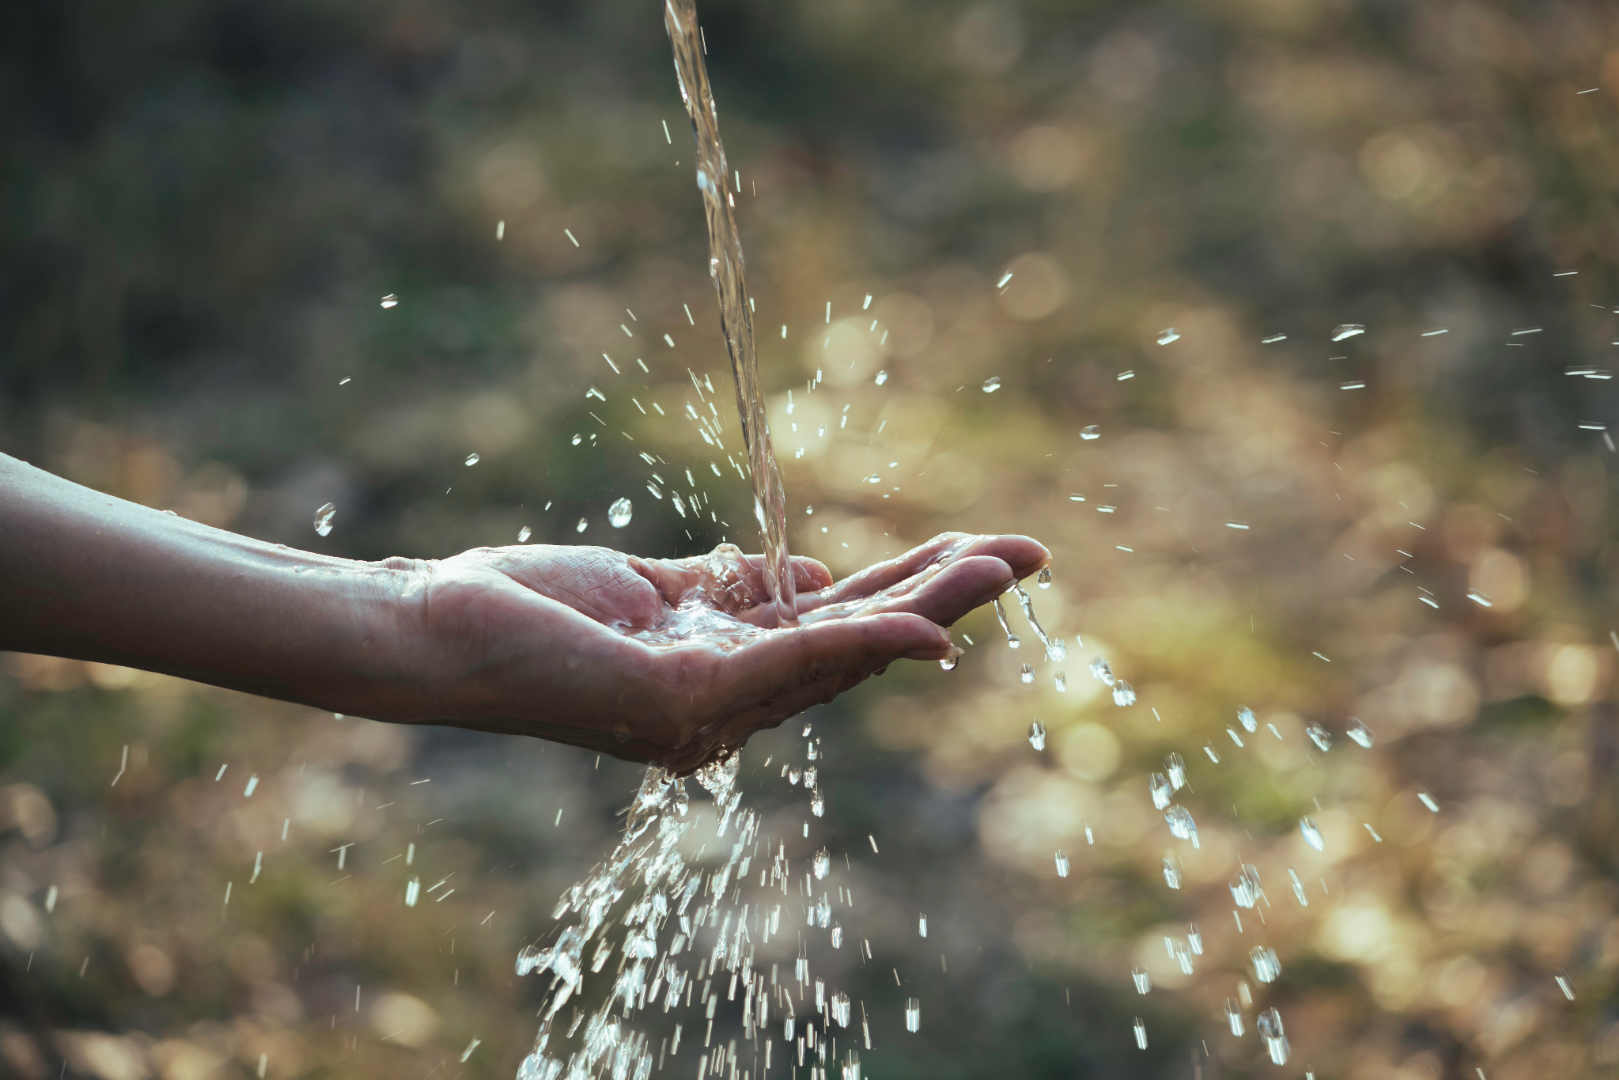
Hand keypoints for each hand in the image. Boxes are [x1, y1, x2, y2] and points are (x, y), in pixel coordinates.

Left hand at [379, 533, 1048, 772]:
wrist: (434, 627)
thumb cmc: (527, 606)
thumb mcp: (649, 587)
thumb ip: (729, 587)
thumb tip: (814, 574)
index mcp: (723, 671)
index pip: (836, 630)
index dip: (908, 593)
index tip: (970, 549)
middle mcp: (728, 703)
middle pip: (857, 646)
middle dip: (945, 600)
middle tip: (1026, 556)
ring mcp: (709, 711)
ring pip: (842, 655)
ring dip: (927, 611)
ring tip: (998, 567)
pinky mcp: (683, 703)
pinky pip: (791, 664)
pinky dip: (864, 646)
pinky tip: (926, 629)